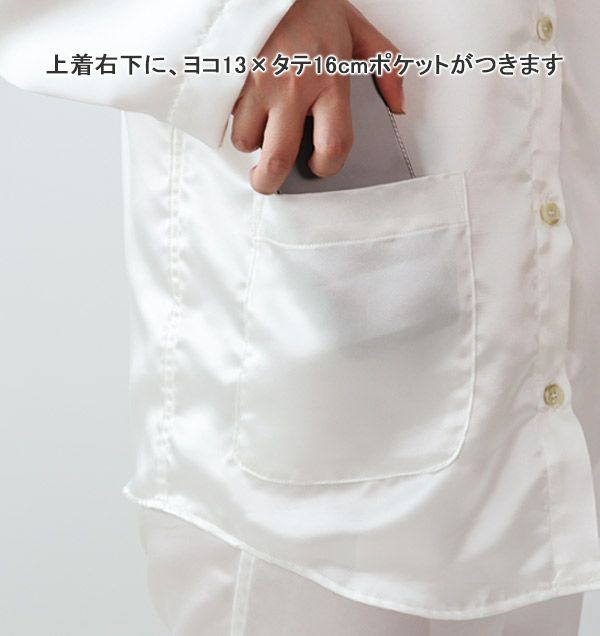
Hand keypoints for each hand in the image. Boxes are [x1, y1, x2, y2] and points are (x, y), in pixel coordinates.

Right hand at [230, 0, 404, 194]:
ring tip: (258, 128)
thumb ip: (385, 64)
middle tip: (268, 182)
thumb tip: (398, 106)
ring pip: (246, 140)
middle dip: (270, 182)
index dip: (326, 167)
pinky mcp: (228, 76)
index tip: (319, 166)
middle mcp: (292, 87)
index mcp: (329, 79)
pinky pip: (227, 115)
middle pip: (278, 158)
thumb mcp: (356, 27)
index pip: (333, 144)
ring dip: (251, 143)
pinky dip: (234, 117)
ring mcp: (256, 83)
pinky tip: (244, 105)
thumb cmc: (309, 5)